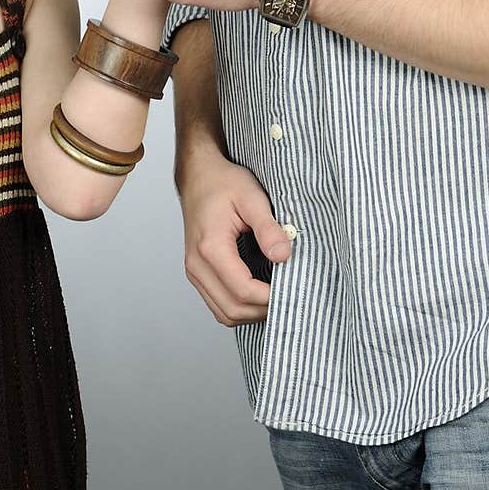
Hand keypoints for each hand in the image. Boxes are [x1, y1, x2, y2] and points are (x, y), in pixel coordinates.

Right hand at [180, 157, 292, 325]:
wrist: (199, 176)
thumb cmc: (223, 183)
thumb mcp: (252, 197)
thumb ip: (268, 228)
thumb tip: (284, 256)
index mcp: (210, 247)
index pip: (242, 291)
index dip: (270, 298)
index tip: (293, 288)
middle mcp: (197, 265)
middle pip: (232, 310)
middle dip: (263, 310)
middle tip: (289, 294)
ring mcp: (195, 271)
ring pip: (224, 313)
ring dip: (251, 312)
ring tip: (275, 295)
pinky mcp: (198, 273)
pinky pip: (218, 304)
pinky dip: (239, 306)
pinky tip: (258, 292)